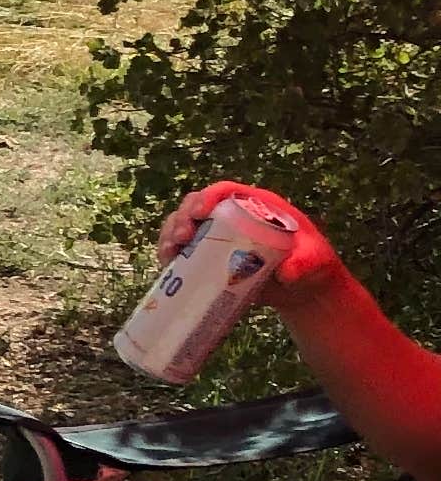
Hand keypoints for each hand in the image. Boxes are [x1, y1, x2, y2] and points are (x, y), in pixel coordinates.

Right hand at [158, 183, 348, 311]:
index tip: (200, 213)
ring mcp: (216, 237)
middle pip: (195, 206)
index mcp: (254, 206)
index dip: (207, 197)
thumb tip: (286, 272)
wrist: (302, 289)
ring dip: (169, 236)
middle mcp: (230, 217)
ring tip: (170, 253)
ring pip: (182, 226)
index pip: (224, 191)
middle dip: (182, 218)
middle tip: (181, 238)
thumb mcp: (313, 259)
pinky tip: (167, 264)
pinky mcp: (207, 258)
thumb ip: (304, 262)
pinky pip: (182, 252)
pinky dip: (169, 255)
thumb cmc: (311, 264)